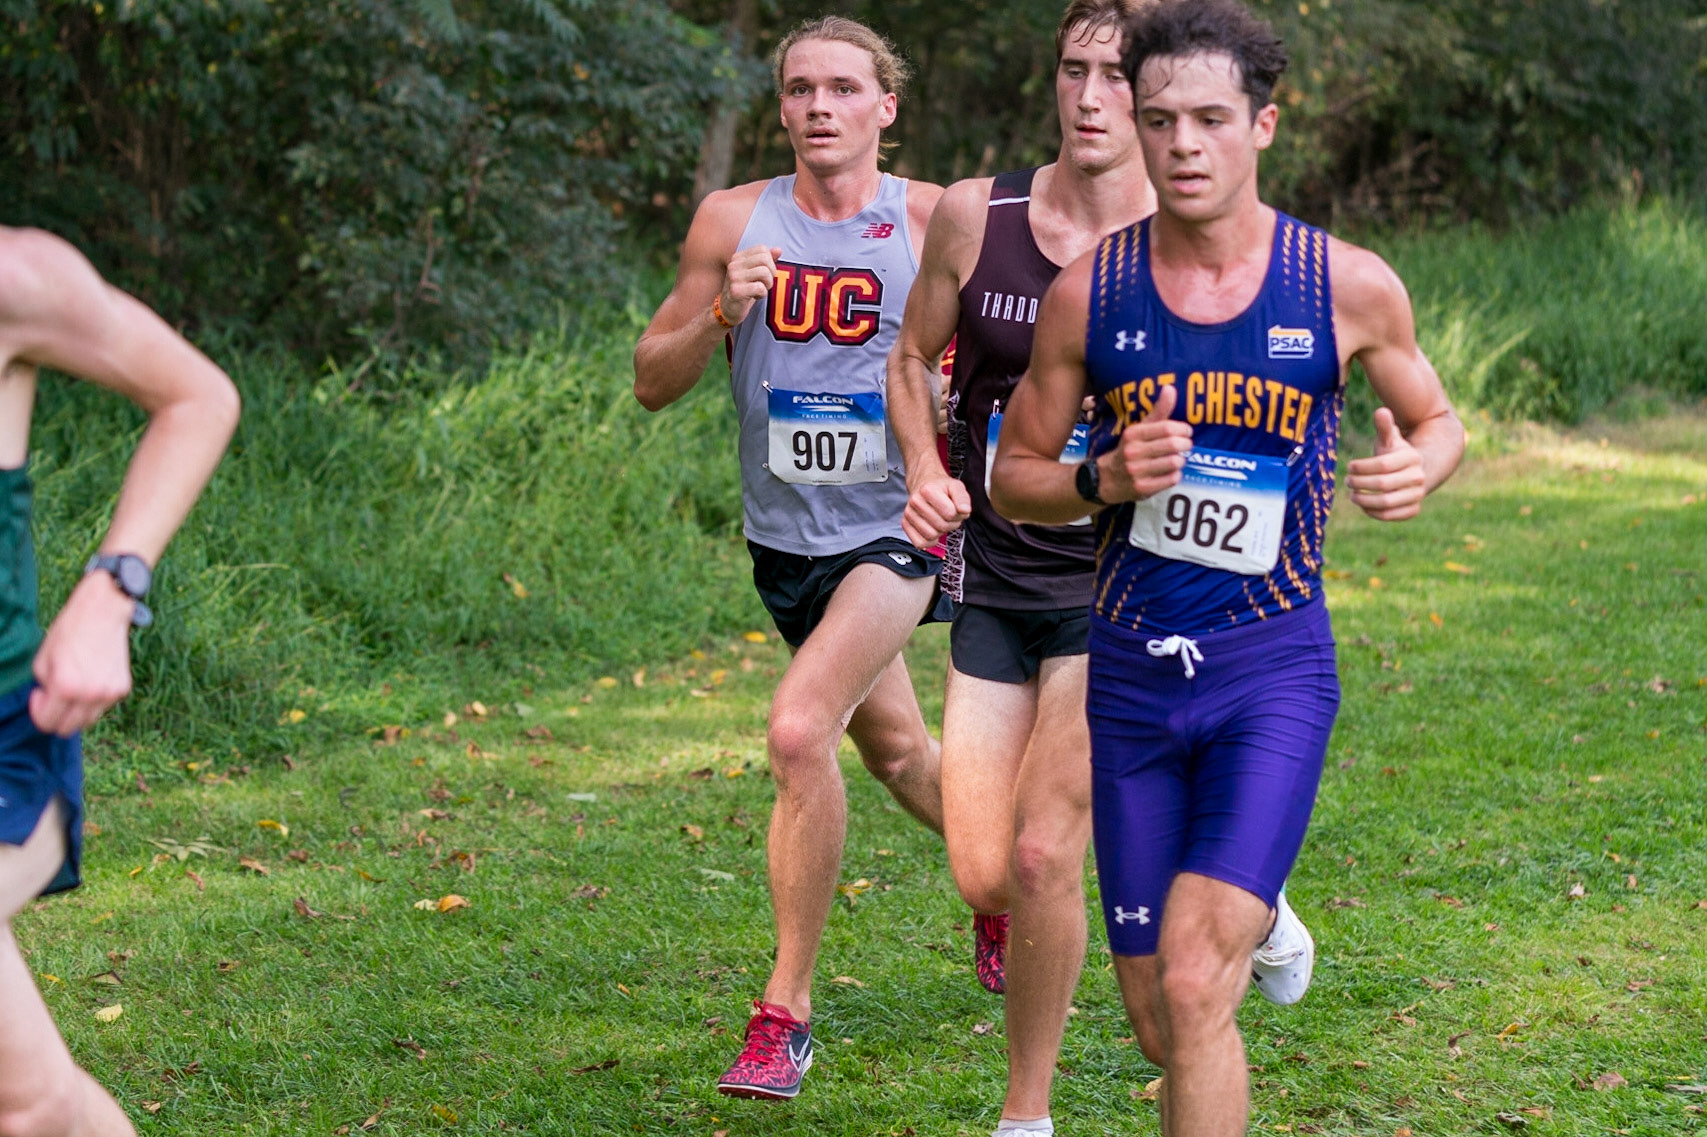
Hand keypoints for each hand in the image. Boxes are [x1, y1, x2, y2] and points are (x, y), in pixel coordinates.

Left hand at [29, 572, 135, 736]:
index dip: (37, 713)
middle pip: (69, 729)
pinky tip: (91, 678)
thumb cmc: (70, 631)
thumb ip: (44, 686)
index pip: (48, 723)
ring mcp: (110, 693)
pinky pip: (102, 706)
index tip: (39, 695)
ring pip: (88, 720)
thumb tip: (50, 701)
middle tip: (54, 697)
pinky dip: (93, 699)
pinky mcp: (123, 688)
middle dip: (56, 717)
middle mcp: (90, 694)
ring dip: (76, 711)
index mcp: (66, 686)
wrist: (103, 612)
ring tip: (73, 688)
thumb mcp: (43, 658)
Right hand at [719, 245, 782, 326]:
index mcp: (738, 257)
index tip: (764, 273)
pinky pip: (760, 287)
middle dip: (771, 273)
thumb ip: (766, 260)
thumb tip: (778, 250)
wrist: (728, 309)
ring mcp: (734, 277)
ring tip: (760, 290)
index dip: (770, 262)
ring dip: (768, 284)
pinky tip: (755, 296)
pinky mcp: (736, 291)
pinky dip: (763, 294)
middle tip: (765, 283)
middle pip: (765, 259)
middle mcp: (734, 265)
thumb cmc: (744, 289)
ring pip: (764, 272)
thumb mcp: (754, 272)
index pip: (762, 249)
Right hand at [903, 468, 970, 548]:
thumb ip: (963, 498)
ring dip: (940, 532)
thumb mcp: (956, 487)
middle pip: (941, 526)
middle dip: (950, 523)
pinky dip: (929, 541)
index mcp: (928, 490)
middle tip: (949, 515)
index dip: (958, 513)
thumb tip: (965, 510)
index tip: (955, 507)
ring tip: (940, 520)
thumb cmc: (941, 488)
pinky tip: (932, 529)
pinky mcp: (905, 524)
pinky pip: (920, 543)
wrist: (924, 484)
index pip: (950, 513)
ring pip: (931, 536)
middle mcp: (915, 501)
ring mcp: (908, 514)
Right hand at [1101, 385, 1191, 502]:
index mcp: (1133, 434)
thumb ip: (1158, 411)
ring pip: (1174, 463)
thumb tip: (1170, 387)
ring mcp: (1137, 471)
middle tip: (1186, 445)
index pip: (1167, 427)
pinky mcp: (1142, 488)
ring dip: (1181, 460)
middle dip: (1186, 444)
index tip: (1187, 431)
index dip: (1183, 429)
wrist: (1106, 479)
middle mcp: (1133, 452)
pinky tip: (1170, 472)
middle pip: (1173, 445)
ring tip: (1177, 458)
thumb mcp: (1139, 429)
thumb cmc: (1129, 450)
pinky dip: (1175, 475)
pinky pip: (1171, 479)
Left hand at [1347, 407, 1425, 519]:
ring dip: (1364, 500)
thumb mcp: (1390, 439)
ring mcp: (1418, 494)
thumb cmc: (1395, 454)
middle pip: (1383, 484)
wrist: (1415, 472)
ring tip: (1352, 495)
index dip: (1362, 467)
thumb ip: (1385, 427)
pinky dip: (1373, 513)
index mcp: (1412, 457)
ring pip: (1386, 502)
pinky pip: (1391, 516)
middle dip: (1360, 483)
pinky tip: (1363, 506)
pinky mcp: (1413, 509)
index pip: (1383, 465)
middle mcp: (1419, 477)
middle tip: (1347, 481)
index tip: (1349, 467)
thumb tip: (1381, 411)